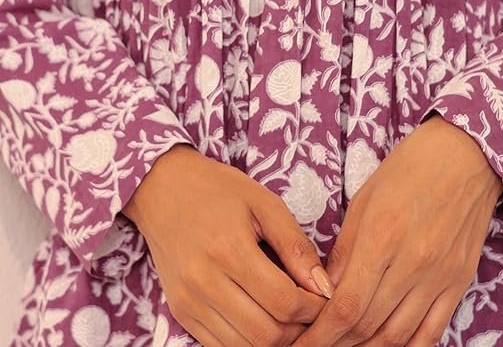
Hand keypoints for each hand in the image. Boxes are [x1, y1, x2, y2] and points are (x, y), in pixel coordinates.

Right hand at [121, 143, 330, 345]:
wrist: (162, 188)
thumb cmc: (217, 189)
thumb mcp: (263, 202)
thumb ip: (295, 245)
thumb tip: (323, 287)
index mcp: (229, 249)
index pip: (284, 301)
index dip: (313, 308)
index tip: (323, 297)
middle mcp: (204, 282)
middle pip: (266, 334)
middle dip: (298, 329)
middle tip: (310, 310)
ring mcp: (188, 302)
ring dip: (274, 340)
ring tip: (288, 316)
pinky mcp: (179, 312)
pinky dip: (247, 342)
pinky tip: (260, 318)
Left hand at [290, 114, 502, 346]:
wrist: (467, 153)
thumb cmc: (410, 167)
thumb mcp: (365, 198)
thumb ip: (345, 249)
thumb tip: (324, 291)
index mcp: (382, 235)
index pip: (346, 305)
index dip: (320, 334)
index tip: (300, 343)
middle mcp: (413, 262)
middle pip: (368, 326)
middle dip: (336, 344)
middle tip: (314, 346)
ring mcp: (440, 276)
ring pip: (397, 337)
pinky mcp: (459, 282)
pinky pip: (432, 333)